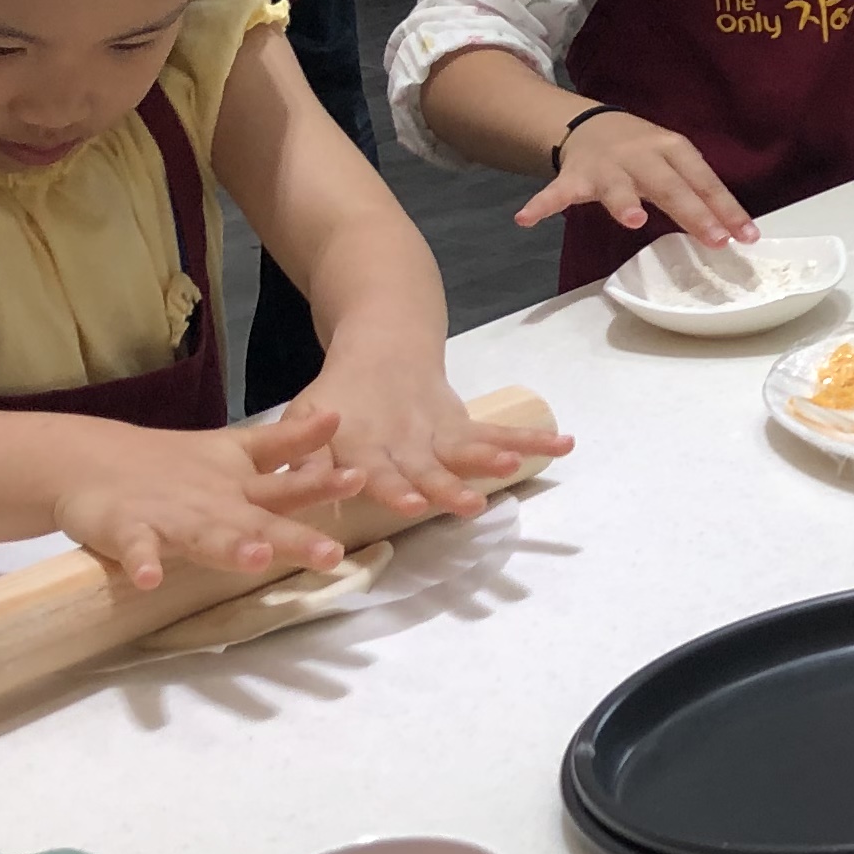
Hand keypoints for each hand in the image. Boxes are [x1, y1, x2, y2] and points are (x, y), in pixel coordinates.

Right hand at [54, 405, 366, 590]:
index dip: (322, 483)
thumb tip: (338, 418)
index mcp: (242, 487)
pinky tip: (149, 578)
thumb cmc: (178, 466)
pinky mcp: (127, 529)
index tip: (359, 478)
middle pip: (257, 521)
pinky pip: (135, 549)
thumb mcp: (237, 451)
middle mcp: (214, 503)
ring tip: (256, 559)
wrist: (92, 460)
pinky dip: (142, 562)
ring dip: (230, 547)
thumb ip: (287, 442)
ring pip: (205, 535)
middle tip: (330, 554)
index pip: (288, 486)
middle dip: (292, 538)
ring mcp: (171, 516)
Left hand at [286, 354, 571, 525]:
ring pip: (469, 449)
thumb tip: (288, 492)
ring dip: (492, 459)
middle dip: (448, 486)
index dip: (394, 487)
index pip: (379, 471)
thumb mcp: (306, 420)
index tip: (412, 504)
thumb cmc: (337, 400)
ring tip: (514, 469)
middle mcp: (406, 442)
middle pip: (428, 468)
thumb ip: (301, 459)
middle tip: (466, 505)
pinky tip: (565, 444)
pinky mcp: (464, 425)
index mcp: (364, 445)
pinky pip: (500, 433)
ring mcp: (439, 433)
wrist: (382, 348)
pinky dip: (531, 439)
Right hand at [512, 107, 753, 245]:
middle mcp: (642, 155)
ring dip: (623, 202)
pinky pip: (556, 192)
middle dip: (692, 212)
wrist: (590, 122)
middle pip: (669, 185)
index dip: (725, 208)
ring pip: (616, 186)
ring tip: (632, 221)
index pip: (703, 180)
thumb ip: (699, 194)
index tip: (745, 237)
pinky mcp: (574, 176)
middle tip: (714, 238)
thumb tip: (738, 232)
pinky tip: (526, 219)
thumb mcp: (675, 163)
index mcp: (672, 150)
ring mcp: (606, 166)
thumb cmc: (644, 152)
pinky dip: (541, 204)